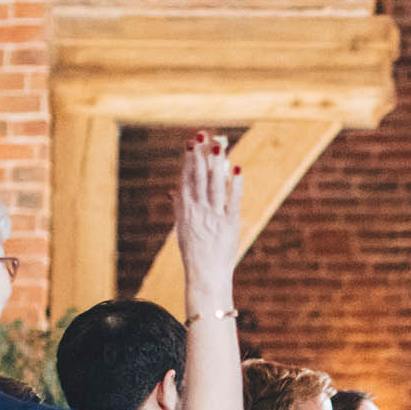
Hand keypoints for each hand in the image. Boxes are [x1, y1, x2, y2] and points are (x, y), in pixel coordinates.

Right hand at [176, 133, 243, 301]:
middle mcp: (197, 210)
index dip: (188, 159)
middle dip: (200, 154)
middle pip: (198, 177)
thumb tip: (173, 191)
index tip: (191, 141)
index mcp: (184, 210)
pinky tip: (237, 169)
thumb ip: (180, 208)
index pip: (185, 178)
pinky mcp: (229, 224)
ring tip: (219, 144)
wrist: (205, 275)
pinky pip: (232, 200)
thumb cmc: (194, 252)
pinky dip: (234, 184)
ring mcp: (213, 217)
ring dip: (216, 162)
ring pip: (214, 184)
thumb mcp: (182, 228)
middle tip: (203, 134)